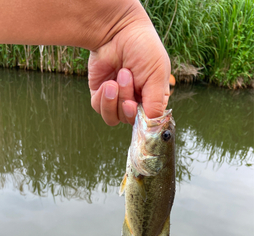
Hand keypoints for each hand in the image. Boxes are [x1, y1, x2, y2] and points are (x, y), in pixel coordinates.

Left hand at [88, 6, 170, 125]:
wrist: (118, 30)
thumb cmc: (143, 48)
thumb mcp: (158, 75)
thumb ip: (156, 103)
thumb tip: (151, 125)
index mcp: (152, 99)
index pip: (148, 123)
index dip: (141, 119)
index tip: (136, 104)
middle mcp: (135, 102)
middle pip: (129, 121)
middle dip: (126, 100)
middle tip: (126, 75)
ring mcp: (117, 100)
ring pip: (113, 118)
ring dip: (114, 100)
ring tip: (116, 78)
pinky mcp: (100, 95)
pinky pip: (99, 109)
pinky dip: (103, 98)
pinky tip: (107, 82)